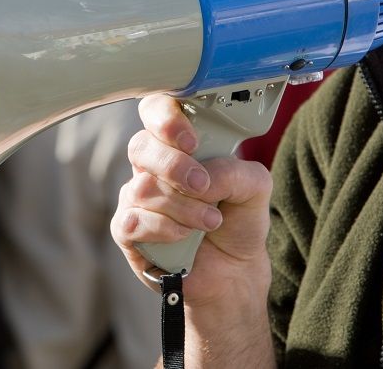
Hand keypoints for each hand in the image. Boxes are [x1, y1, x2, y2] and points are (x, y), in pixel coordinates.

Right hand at [111, 94, 274, 365]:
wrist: (234, 271)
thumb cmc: (237, 220)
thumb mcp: (255, 187)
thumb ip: (235, 169)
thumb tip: (203, 174)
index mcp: (178, 143)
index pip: (155, 110)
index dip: (165, 117)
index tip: (191, 139)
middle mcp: (152, 165)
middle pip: (141, 146)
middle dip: (174, 166)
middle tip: (203, 185)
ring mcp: (135, 197)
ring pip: (142, 188)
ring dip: (182, 207)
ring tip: (210, 221)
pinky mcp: (127, 230)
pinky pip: (132, 221)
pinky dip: (164, 229)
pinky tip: (184, 237)